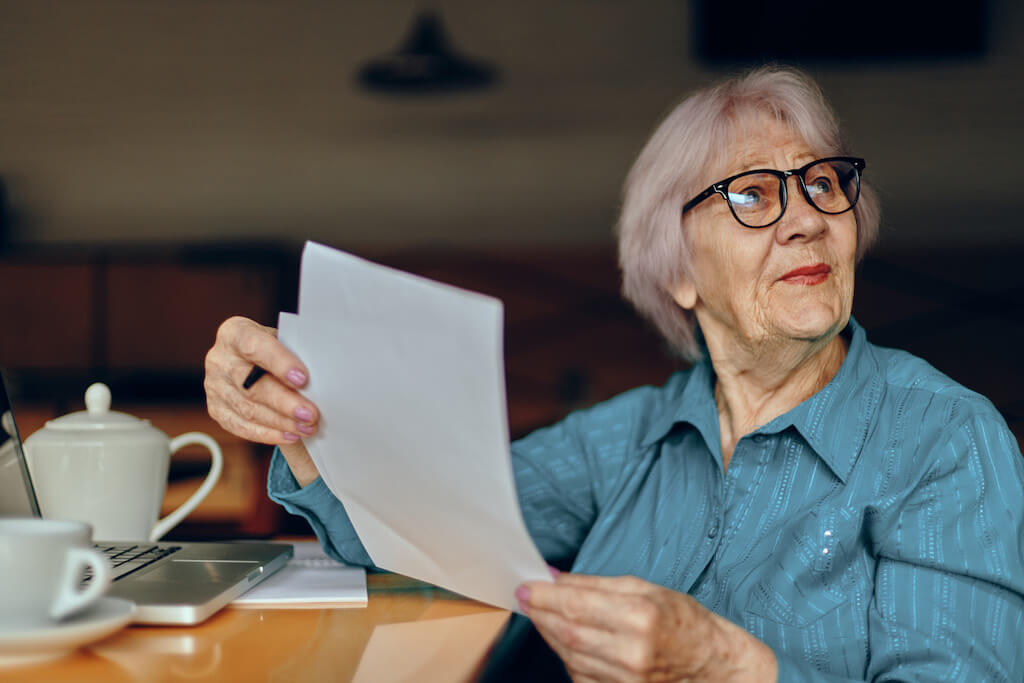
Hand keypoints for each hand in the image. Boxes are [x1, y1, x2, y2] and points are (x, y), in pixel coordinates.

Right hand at [204, 316, 319, 470]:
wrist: (253, 361)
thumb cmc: (275, 350)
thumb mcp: (283, 342)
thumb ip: (295, 355)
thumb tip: (321, 379)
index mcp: (235, 333)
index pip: (254, 346)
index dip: (279, 363)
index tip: (303, 379)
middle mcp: (219, 359)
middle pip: (251, 385)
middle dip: (285, 403)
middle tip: (311, 414)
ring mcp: (214, 385)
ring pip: (248, 410)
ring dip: (281, 422)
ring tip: (307, 427)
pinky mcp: (216, 409)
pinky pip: (241, 427)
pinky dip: (268, 434)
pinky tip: (290, 436)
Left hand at [517, 573, 775, 682]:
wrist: (712, 666)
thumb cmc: (683, 622)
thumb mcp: (646, 589)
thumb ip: (596, 585)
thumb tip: (556, 579)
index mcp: (642, 617)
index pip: (577, 606)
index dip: (545, 596)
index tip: (526, 586)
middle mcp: (632, 652)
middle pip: (568, 632)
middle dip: (541, 613)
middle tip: (527, 598)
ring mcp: (626, 680)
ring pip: (569, 656)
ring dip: (549, 633)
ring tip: (543, 614)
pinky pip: (580, 675)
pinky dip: (566, 655)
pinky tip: (566, 639)